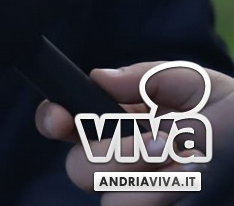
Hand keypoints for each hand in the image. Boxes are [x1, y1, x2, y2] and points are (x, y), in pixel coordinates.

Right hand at [36, 62, 233, 204]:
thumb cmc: (232, 114)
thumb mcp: (193, 83)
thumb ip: (147, 76)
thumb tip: (100, 77)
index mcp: (117, 123)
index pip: (62, 124)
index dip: (53, 121)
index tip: (63, 119)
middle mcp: (121, 160)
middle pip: (79, 168)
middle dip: (116, 154)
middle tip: (161, 142)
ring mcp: (139, 192)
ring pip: (110, 199)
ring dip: (147, 180)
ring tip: (189, 165)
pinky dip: (158, 197)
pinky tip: (189, 183)